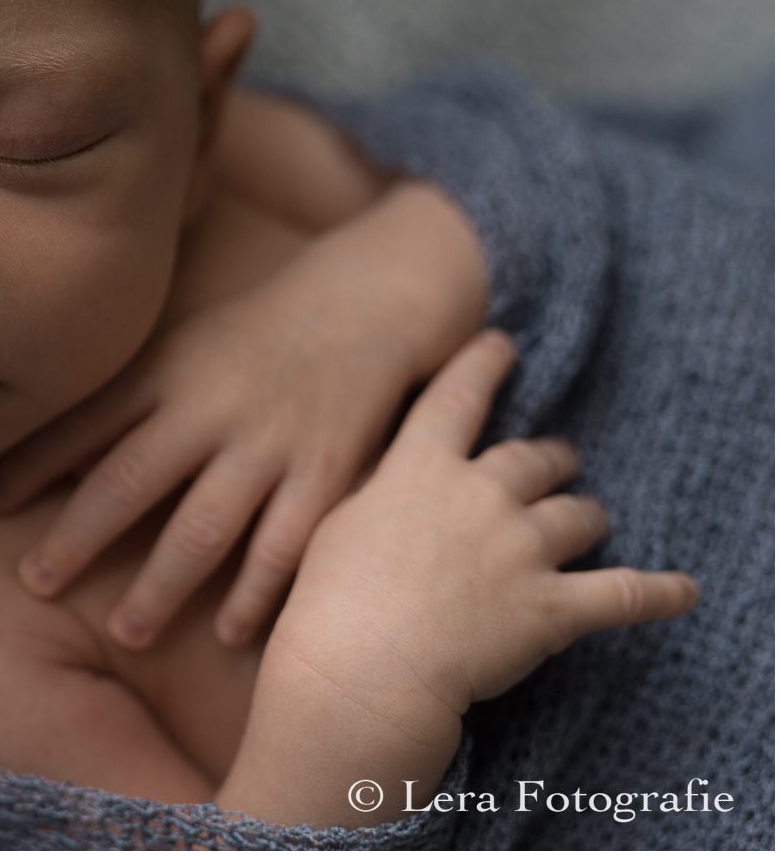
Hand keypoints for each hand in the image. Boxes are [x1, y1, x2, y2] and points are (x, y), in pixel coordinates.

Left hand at [0, 249, 419, 649]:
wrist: (364, 304)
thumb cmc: (248, 340)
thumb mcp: (176, 350)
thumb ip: (118, 400)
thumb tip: (46, 463)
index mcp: (166, 373)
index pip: (86, 422)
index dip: (33, 462)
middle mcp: (210, 408)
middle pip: (131, 479)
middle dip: (78, 535)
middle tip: (34, 583)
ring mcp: (270, 443)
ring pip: (204, 525)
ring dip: (160, 583)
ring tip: (123, 632)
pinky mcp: (327, 473)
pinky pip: (286, 545)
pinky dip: (256, 592)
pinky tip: (225, 633)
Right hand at [268, 330, 697, 742]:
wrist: (363, 665)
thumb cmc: (330, 599)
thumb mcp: (337, 521)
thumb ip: (373, 489)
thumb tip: (387, 471)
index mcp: (420, 470)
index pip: (457, 400)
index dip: (481, 367)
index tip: (502, 345)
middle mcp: (480, 496)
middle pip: (534, 459)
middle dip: (550, 459)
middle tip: (558, 462)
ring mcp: (521, 549)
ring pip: (577, 516)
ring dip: (586, 517)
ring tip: (592, 521)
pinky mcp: (553, 606)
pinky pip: (623, 593)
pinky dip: (658, 592)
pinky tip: (682, 590)